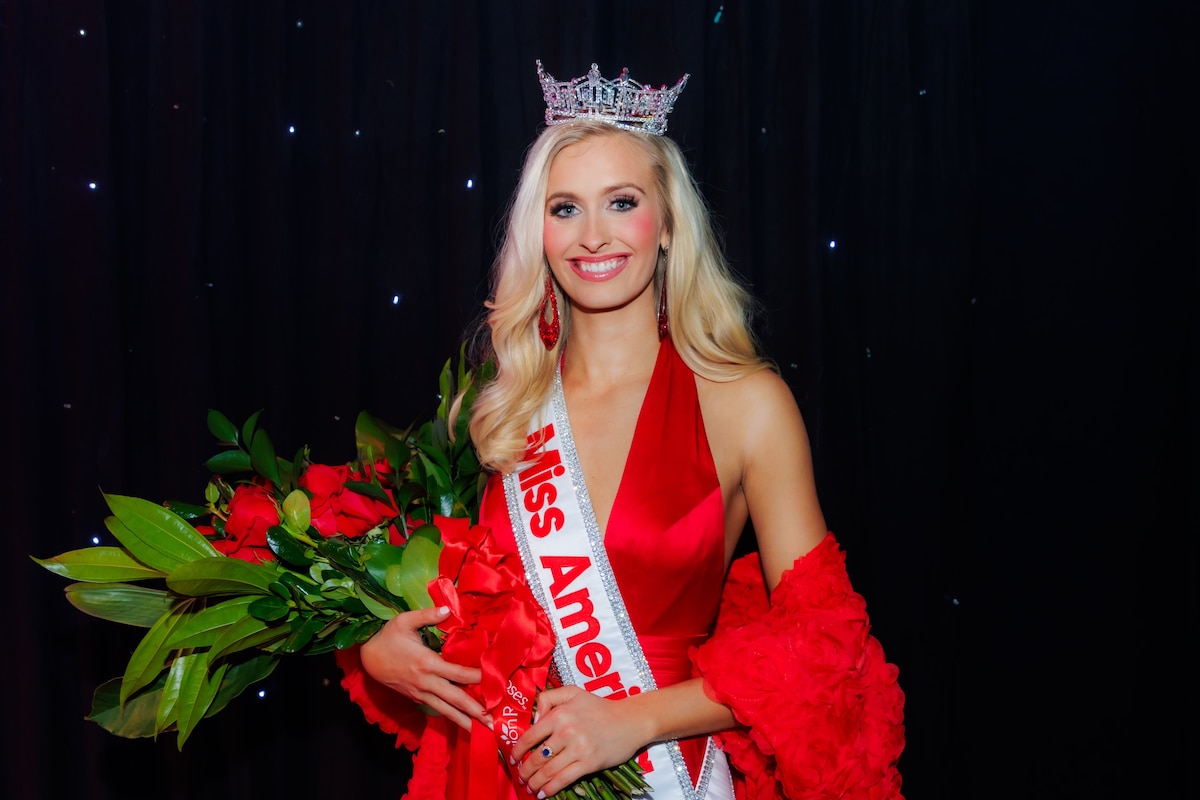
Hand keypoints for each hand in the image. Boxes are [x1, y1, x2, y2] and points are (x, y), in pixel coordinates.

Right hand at [358, 605, 489, 730]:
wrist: (367, 657)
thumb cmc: (387, 637)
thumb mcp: (405, 620)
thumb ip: (427, 615)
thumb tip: (448, 608)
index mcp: (427, 663)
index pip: (458, 673)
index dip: (477, 678)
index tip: (494, 682)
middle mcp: (426, 682)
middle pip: (455, 699)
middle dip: (474, 711)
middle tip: (492, 723)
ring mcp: (420, 693)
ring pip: (446, 710)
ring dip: (464, 722)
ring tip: (481, 733)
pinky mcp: (416, 698)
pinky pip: (437, 709)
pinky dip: (450, 716)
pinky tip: (462, 722)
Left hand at [511, 686, 647, 797]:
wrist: (630, 720)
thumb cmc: (600, 707)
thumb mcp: (573, 692)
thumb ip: (549, 698)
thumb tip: (533, 719)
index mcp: (560, 714)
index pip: (530, 736)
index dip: (518, 751)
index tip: (513, 759)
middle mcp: (566, 731)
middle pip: (537, 757)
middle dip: (525, 771)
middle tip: (521, 777)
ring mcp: (578, 748)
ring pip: (548, 771)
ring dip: (535, 782)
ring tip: (530, 787)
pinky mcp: (589, 763)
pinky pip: (564, 779)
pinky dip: (550, 789)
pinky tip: (544, 793)